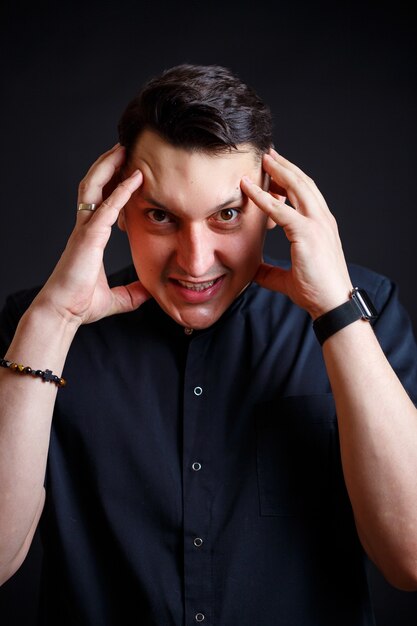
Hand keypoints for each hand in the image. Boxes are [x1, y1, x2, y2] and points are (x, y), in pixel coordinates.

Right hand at [34, 144, 150, 325]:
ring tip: (125, 148)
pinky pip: (107, 207)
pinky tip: (135, 178)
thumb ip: (132, 293)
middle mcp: (85, 228)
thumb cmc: (80, 305)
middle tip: (125, 147)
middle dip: (107, 164)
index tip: (126, 168)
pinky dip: (121, 191)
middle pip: (93, 185)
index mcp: (89, 237)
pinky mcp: (88, 238)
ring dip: (110, 166)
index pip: (99, 200)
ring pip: (94, 187)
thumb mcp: (116, 299)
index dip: (111, 182)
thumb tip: (149, 292)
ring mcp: (85, 230)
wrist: (62, 313)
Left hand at [240, 150, 352, 318]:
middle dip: (285, 167)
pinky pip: (280, 209)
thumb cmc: (316, 292)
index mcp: (321, 226)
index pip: (306, 195)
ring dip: (278, 171)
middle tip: (269, 155)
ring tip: (264, 158)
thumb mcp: (286, 279)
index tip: (275, 170)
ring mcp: (317, 224)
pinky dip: (262, 196)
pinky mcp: (307, 233)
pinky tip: (248, 188)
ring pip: (296, 187)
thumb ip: (270, 272)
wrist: (332, 304)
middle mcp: (322, 220)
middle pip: (303, 183)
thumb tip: (253, 271)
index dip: (291, 180)